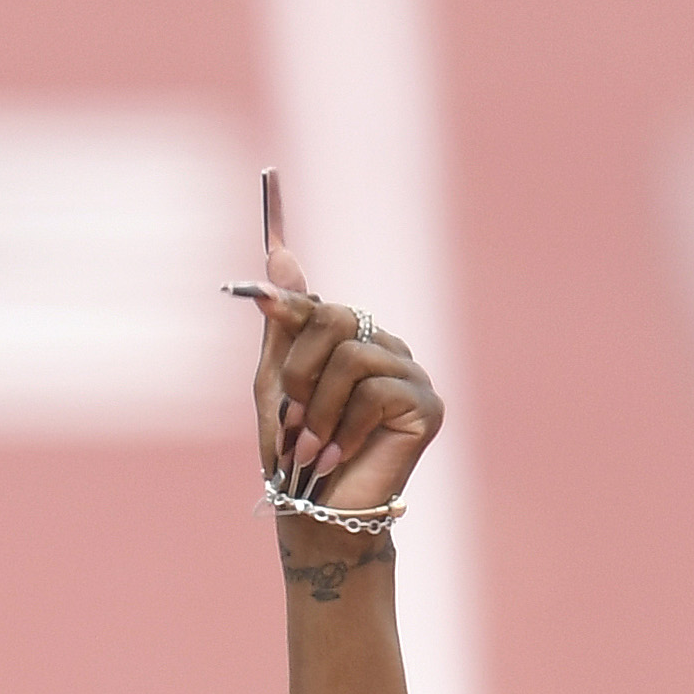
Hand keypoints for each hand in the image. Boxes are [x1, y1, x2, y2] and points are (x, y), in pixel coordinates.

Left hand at [230, 169, 443, 518]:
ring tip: (316, 446)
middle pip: (329, 316)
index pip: (316, 289)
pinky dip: (346, 425)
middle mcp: (381, 345)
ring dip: (317, 409)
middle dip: (297, 372)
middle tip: (294, 423)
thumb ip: (283, 328)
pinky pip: (374, 388)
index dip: (284, 235)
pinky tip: (345, 451)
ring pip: (348, 355)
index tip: (266, 176)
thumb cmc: (292, 459)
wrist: (316, 517)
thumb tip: (277, 262)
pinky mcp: (427, 404)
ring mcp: (409, 372)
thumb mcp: (277, 388)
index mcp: (341, 342)